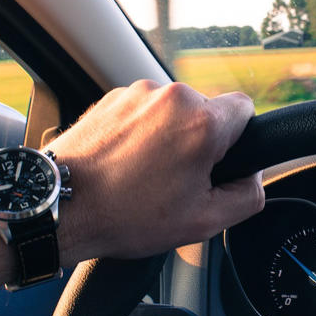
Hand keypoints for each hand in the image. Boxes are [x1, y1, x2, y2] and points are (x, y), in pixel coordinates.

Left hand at [45, 81, 263, 261]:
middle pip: (207, 112)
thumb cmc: (126, 215)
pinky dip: (141, 134)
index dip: (239, 139)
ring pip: (173, 113)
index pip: (245, 108)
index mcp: (202, 123)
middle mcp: (172, 97)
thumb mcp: (204, 222)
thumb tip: (254, 178)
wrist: (62, 206)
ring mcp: (138, 93)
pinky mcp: (112, 97)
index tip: (219, 163)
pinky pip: (143, 112)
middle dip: (199, 143)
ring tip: (144, 176)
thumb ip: (247, 196)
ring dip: (168, 138)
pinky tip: (125, 164)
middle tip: (177, 181)